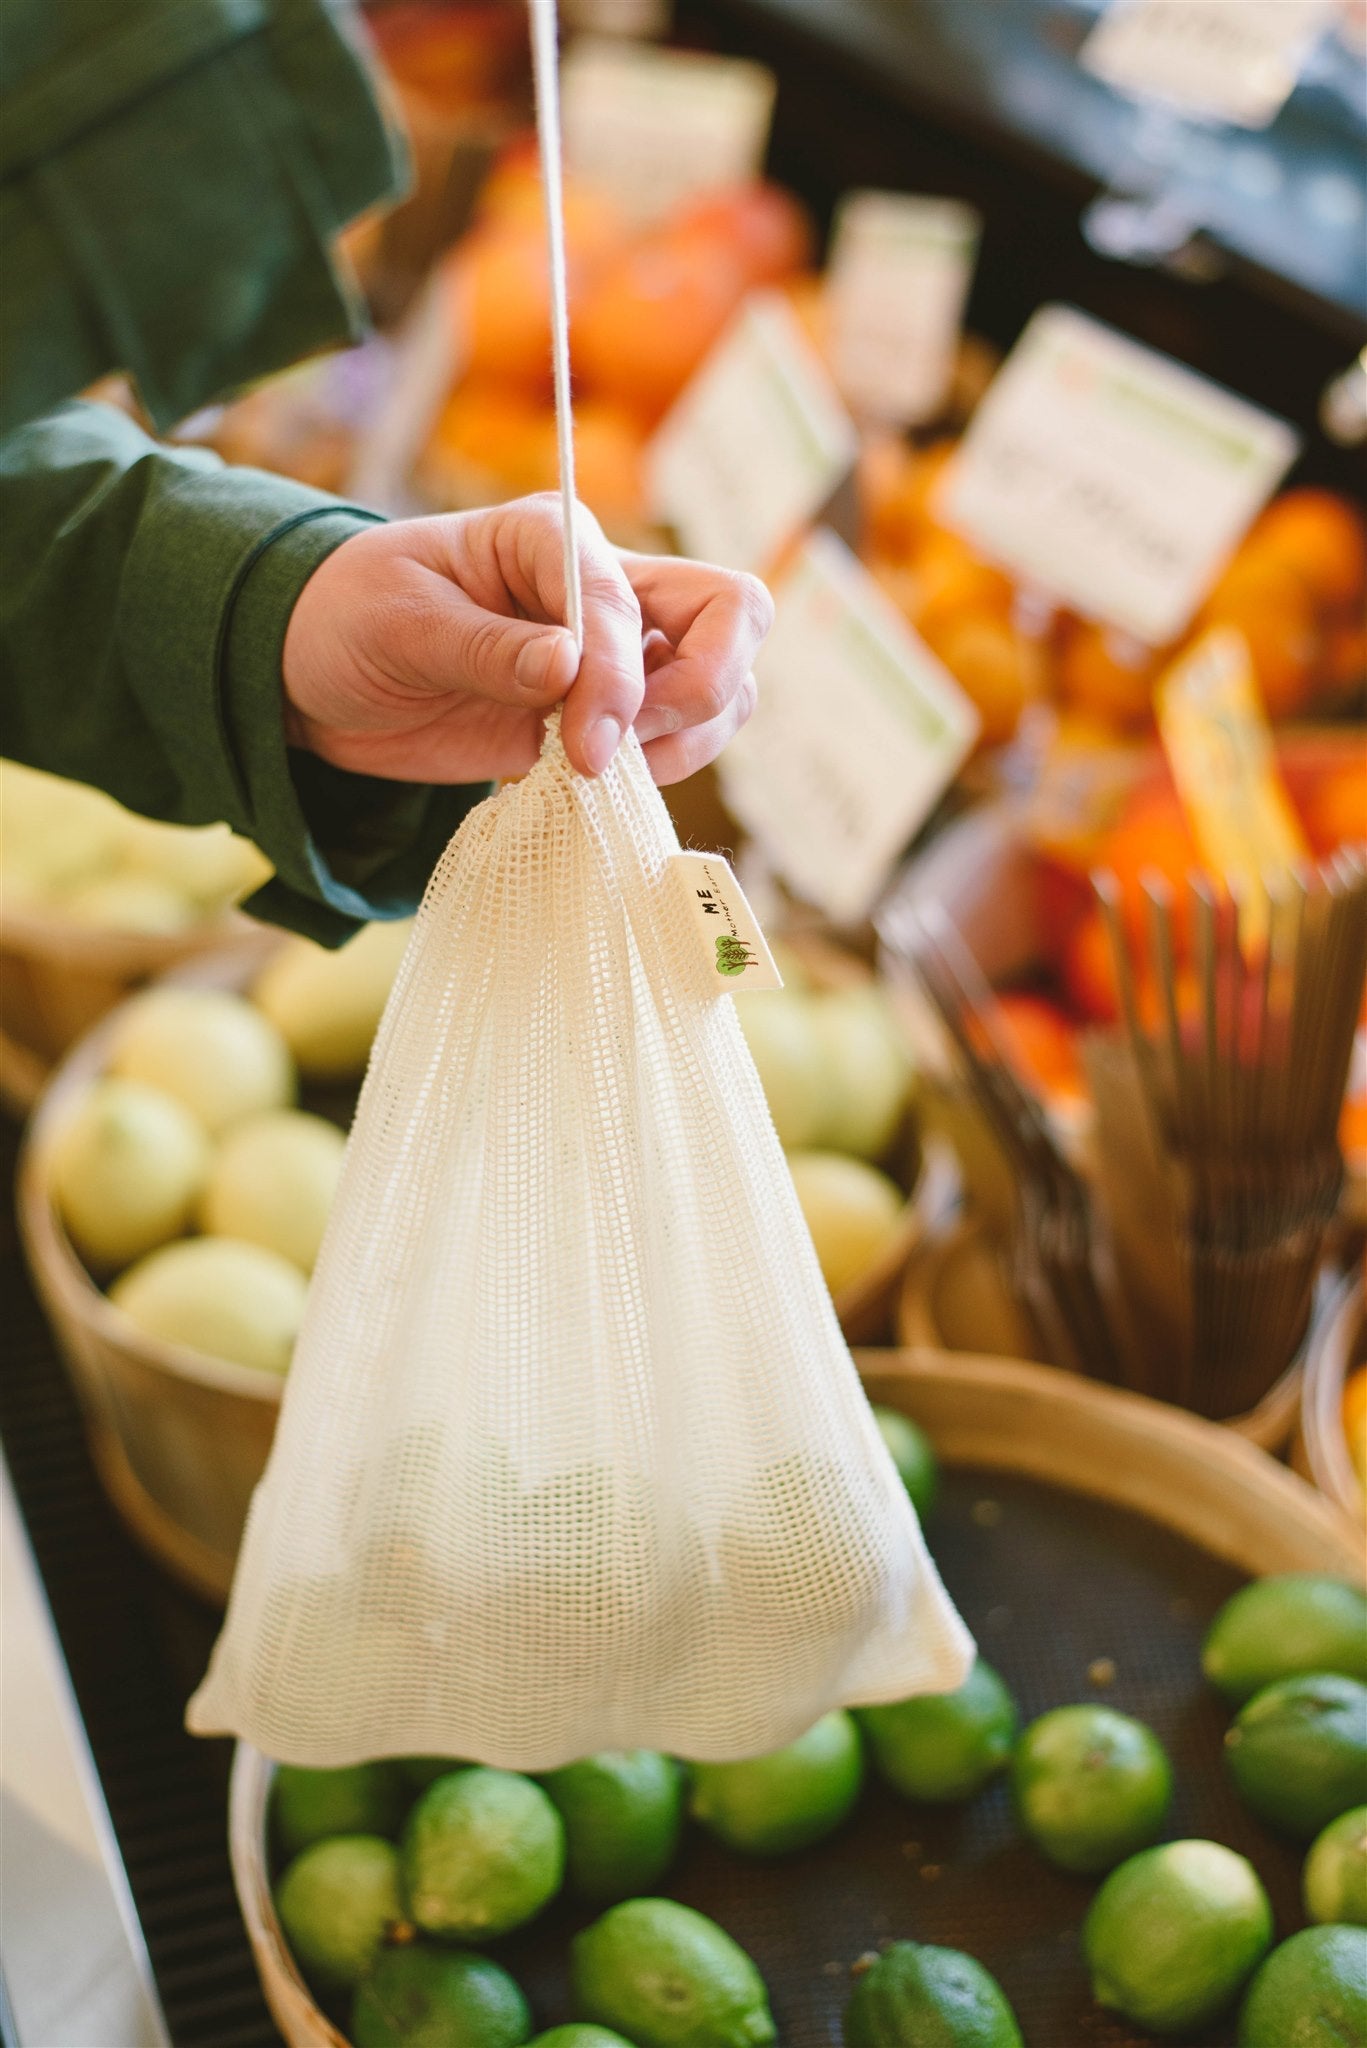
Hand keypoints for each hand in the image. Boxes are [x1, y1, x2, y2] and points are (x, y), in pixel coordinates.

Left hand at [281, 495, 771, 784]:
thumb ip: (485, 648)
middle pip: (733, 617)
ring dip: (688, 739)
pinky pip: (681, 740)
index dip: (623, 678)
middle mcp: (603, 589)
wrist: (317, 675)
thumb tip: (569, 670)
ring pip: (724, 686)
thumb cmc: (350, 618)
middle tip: (621, 749)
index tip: (587, 750)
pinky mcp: (607, 717)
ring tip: (601, 769)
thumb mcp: (398, 622)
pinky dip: (663, 770)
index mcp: (552, 537)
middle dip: (701, 690)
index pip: (629, 599)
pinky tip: (594, 785)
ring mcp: (618, 656)